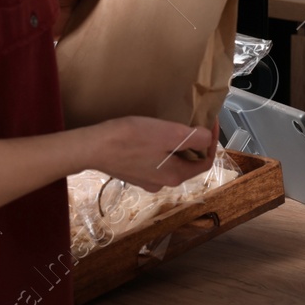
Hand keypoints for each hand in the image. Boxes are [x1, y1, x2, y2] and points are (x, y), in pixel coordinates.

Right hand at [93, 116, 218, 191]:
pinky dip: (161, 148)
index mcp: (175, 176)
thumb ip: (193, 139)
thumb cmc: (132, 139)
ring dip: (177, 145)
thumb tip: (208, 139)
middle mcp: (162, 183)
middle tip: (193, 121)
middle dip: (195, 142)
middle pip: (188, 162)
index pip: (205, 162)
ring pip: (171, 161)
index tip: (210, 121)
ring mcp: (146, 180)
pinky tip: (153, 135)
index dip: (212, 141)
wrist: (92, 147)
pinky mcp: (133, 173)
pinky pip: (155, 161)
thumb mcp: (169, 134)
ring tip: (173, 126)